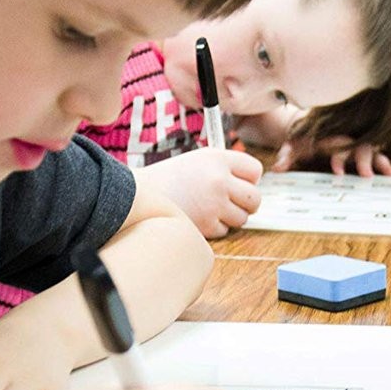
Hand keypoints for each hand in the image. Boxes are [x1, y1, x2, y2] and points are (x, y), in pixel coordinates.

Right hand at [136, 148, 261, 238]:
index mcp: (217, 158)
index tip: (240, 185)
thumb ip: (223, 168)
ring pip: (242, 218)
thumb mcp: (196, 161)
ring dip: (230, 218)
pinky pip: (224, 231)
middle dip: (246, 204)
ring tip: (210, 210)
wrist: (135, 194)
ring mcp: (214, 204)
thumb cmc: (167, 179)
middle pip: (254, 198)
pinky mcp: (205, 224)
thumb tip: (250, 186)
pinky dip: (214, 228)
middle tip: (232, 204)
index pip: (255, 170)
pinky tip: (199, 218)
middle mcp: (219, 179)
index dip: (249, 180)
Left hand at [272, 135, 390, 176]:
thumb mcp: (292, 145)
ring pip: (372, 152)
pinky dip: (384, 166)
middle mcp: (347, 140)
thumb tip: (276, 168)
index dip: (339, 157)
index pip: (338, 144)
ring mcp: (355, 146)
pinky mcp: (361, 155)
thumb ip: (286, 155)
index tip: (336, 171)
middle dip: (364, 161)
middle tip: (367, 176)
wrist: (309, 130)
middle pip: (359, 147)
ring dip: (381, 163)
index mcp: (331, 137)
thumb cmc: (301, 139)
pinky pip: (376, 158)